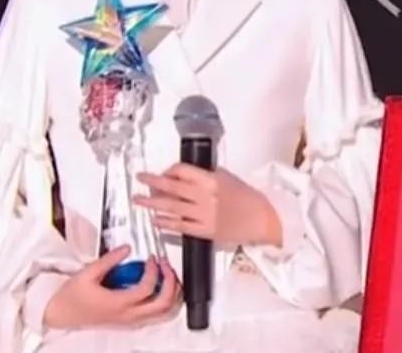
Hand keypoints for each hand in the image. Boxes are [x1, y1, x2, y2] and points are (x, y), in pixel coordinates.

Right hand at [44, 246, 179, 329]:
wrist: (60, 314)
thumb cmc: (71, 297)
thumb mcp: (87, 273)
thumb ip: (109, 260)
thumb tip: (127, 248)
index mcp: (117, 304)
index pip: (146, 288)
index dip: (153, 270)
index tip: (152, 258)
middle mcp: (127, 316)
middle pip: (162, 304)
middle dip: (170, 283)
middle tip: (166, 267)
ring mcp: (129, 321)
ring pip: (162, 313)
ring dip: (171, 293)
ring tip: (168, 276)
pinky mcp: (128, 322)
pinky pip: (155, 316)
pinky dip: (164, 301)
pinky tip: (160, 287)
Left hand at [136, 165, 281, 247]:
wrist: (262, 220)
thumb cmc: (247, 197)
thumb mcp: (228, 178)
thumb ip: (207, 176)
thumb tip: (185, 176)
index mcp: (212, 180)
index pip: (183, 171)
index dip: (169, 170)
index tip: (163, 173)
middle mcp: (205, 197)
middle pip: (172, 187)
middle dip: (153, 182)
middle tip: (140, 178)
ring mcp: (203, 215)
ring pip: (171, 207)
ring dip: (152, 203)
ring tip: (139, 200)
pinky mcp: (204, 231)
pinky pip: (179, 226)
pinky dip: (165, 222)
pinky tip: (155, 220)